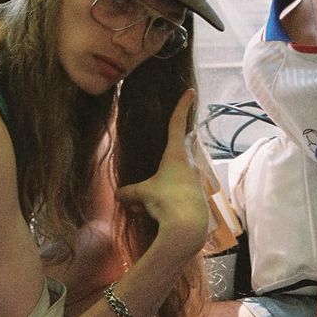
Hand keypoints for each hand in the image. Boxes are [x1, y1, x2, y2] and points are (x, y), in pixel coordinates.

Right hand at [115, 89, 208, 257]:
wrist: (188, 225)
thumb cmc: (166, 200)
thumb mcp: (143, 194)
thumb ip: (130, 192)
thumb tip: (118, 195)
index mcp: (176, 153)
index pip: (178, 123)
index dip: (183, 106)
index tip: (191, 91)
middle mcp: (189, 162)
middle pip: (186, 143)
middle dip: (182, 136)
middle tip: (183, 130)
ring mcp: (196, 177)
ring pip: (181, 169)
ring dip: (169, 174)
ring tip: (152, 187)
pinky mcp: (198, 193)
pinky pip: (180, 189)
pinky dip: (168, 195)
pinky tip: (153, 211)